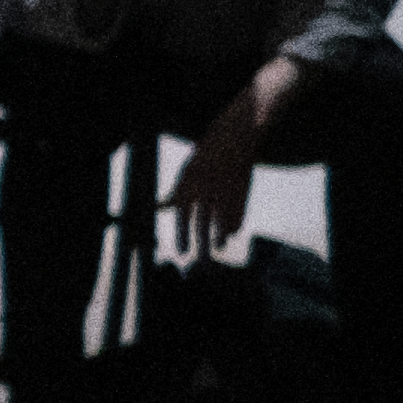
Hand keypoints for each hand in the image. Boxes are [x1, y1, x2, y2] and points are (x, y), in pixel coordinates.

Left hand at [162, 109, 264, 252]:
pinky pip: (239, 216)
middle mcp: (206, 191)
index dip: (181, 235)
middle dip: (202, 246)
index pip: (182, 216)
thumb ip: (175, 193)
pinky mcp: (243, 193)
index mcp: (189, 185)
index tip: (180, 251)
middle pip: (203, 225)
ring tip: (218, 248)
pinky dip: (235, 226)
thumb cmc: (205, 157)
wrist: (233, 139)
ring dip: (220, 238)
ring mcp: (226, 192)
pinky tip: (231, 234)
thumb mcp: (186, 172)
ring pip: (223, 223)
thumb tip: (159, 208)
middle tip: (201, 263)